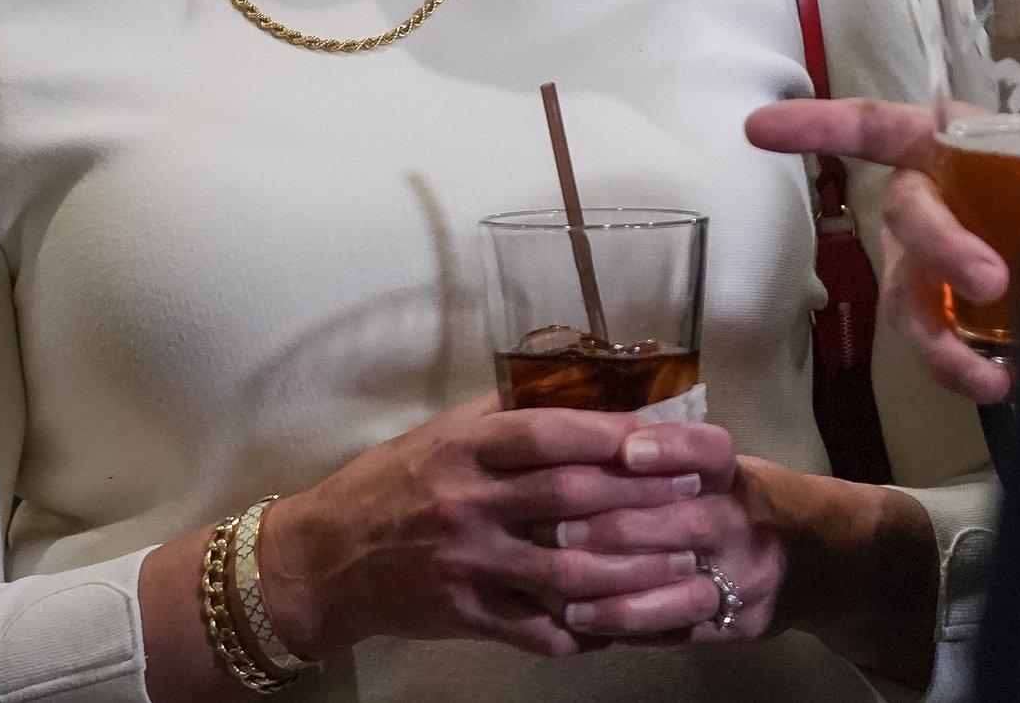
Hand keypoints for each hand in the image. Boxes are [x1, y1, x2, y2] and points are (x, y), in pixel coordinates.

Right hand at [259, 395, 719, 658]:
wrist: (324, 559)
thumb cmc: (389, 485)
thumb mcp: (438, 436)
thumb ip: (500, 418)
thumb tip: (573, 388)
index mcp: (463, 448)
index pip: (545, 433)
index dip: (607, 434)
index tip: (660, 436)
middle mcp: (467, 501)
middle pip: (569, 497)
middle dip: (641, 497)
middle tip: (695, 494)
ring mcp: (468, 562)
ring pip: (565, 569)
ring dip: (631, 570)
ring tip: (682, 566)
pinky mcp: (465, 613)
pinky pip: (536, 627)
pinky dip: (582, 630)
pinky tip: (623, 626)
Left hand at [548, 423, 783, 643]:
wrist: (817, 562)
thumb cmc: (740, 502)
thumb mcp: (717, 472)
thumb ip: (662, 464)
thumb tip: (578, 448)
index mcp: (737, 476)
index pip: (711, 452)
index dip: (670, 449)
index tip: (625, 450)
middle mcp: (746, 523)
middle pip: (687, 523)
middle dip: (615, 527)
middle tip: (555, 531)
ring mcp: (747, 578)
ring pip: (681, 587)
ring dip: (615, 591)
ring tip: (561, 593)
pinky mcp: (739, 624)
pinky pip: (678, 630)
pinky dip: (628, 626)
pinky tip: (585, 622)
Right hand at [745, 98, 1013, 404]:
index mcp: (942, 145)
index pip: (871, 126)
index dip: (817, 126)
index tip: (758, 129)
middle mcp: (922, 201)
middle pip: (908, 217)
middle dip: (944, 247)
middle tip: (991, 280)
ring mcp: (923, 263)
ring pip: (909, 300)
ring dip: (941, 340)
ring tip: (989, 378)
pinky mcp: (942, 315)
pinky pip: (936, 345)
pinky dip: (963, 370)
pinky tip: (1000, 383)